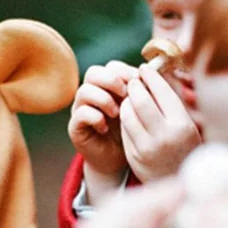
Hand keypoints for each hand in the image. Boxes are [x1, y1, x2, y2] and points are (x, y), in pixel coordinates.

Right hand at [68, 61, 137, 181]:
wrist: (117, 160)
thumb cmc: (130, 132)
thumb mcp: (139, 110)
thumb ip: (142, 93)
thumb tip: (151, 75)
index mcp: (108, 87)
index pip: (111, 66)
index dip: (124, 71)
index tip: (139, 83)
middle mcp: (91, 94)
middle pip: (93, 72)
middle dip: (112, 80)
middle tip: (125, 94)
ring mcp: (80, 109)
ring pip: (84, 91)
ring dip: (103, 99)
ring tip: (117, 113)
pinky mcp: (75, 126)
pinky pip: (80, 114)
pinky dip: (95, 118)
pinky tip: (105, 128)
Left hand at [120, 64, 200, 183]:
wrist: (178, 180)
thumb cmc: (185, 147)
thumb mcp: (188, 124)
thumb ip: (174, 100)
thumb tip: (160, 72)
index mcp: (182, 125)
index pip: (162, 92)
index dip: (151, 77)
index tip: (145, 69)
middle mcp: (164, 136)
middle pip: (141, 101)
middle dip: (135, 86)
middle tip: (134, 80)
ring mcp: (147, 148)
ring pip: (127, 114)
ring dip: (126, 101)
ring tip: (130, 97)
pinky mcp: (133, 156)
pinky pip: (124, 129)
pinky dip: (124, 117)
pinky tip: (128, 113)